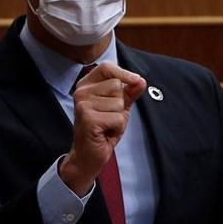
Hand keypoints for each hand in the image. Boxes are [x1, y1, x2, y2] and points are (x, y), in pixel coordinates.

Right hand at [60, 62, 145, 196]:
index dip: (124, 72)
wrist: (88, 156)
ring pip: (119, 103)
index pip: (106, 67)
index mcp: (86, 85)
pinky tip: (105, 133)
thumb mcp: (118, 108)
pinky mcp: (88, 119)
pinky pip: (118, 118)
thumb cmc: (102, 130)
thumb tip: (141, 81)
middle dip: (121, 104)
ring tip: (107, 126)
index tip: (137, 80)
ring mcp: (83, 105)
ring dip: (119, 118)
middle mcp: (81, 92)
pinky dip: (117, 128)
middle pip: (117, 85)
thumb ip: (129, 93)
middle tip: (109, 117)